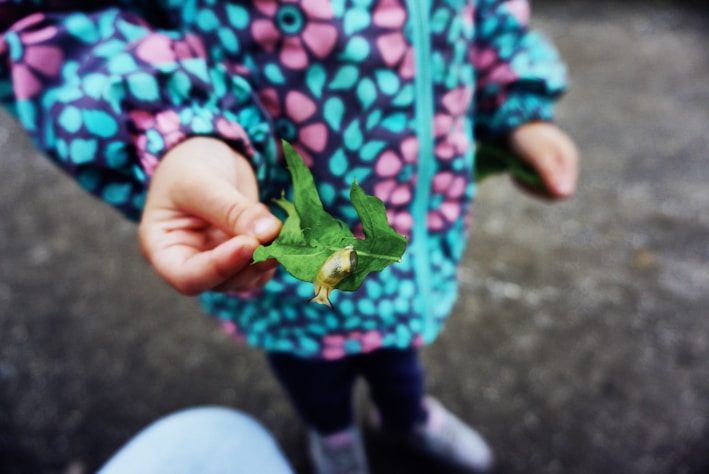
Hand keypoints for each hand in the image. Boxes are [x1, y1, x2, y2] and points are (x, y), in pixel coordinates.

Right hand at [138, 137, 281, 294]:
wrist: (209, 153)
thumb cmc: (190, 164)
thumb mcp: (203, 183)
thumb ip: (232, 210)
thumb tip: (268, 234)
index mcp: (163, 249)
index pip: (188, 277)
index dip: (220, 268)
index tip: (249, 245)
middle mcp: (191, 262)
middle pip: (222, 282)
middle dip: (252, 262)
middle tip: (277, 236)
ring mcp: (219, 262)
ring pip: (247, 278)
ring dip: (269, 259)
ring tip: (280, 227)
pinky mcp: (244, 256)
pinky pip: (263, 267)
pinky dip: (277, 252)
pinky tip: (278, 227)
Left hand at [508, 122, 578, 199]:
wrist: (511, 121)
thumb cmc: (527, 137)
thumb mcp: (538, 155)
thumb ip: (550, 173)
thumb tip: (564, 195)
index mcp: (569, 159)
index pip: (565, 192)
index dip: (545, 191)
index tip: (527, 179)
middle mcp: (565, 164)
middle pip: (553, 193)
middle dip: (533, 187)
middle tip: (518, 175)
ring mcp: (554, 166)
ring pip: (542, 189)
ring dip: (526, 183)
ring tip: (516, 170)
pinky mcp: (542, 167)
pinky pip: (534, 184)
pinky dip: (523, 180)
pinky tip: (515, 170)